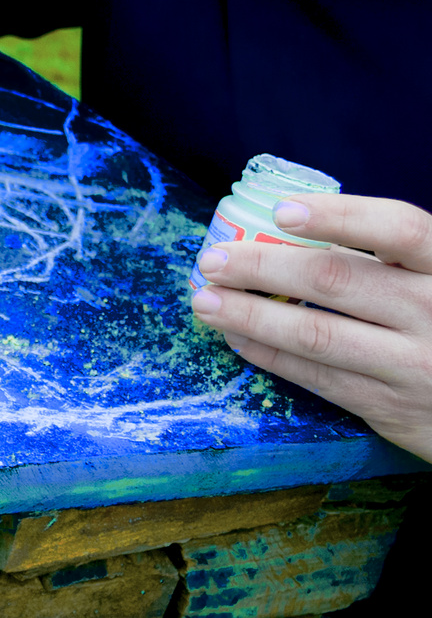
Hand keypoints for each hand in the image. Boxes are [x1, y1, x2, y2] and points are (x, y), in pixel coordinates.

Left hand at [191, 193, 431, 462]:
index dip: (338, 216)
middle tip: (213, 260)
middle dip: (263, 267)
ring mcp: (413, 364)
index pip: (398, 229)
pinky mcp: (390, 405)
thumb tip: (285, 232)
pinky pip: (316, 376)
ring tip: (206, 300)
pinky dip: (269, 354)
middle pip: (338, 280)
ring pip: (316, 334)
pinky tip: (237, 336)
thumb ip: (383, 259)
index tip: (280, 211)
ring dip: (251, 315)